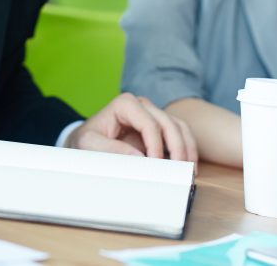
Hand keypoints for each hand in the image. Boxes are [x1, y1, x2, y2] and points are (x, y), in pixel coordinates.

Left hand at [64, 92, 197, 161]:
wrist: (87, 142)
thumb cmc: (86, 140)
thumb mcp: (89, 144)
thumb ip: (110, 148)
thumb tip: (139, 156)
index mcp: (125, 104)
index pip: (149, 123)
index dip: (155, 145)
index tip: (156, 165)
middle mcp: (142, 106)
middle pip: (169, 123)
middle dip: (177, 148)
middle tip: (180, 171)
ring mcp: (153, 115)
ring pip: (179, 127)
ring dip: (187, 149)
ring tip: (189, 172)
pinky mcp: (160, 128)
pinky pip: (181, 134)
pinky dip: (188, 149)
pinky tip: (189, 166)